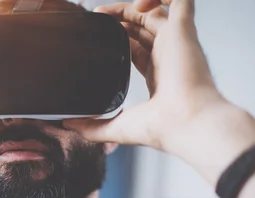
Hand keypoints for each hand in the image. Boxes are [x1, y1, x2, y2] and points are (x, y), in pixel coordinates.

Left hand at [65, 0, 254, 162]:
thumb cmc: (161, 129)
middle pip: (143, 27)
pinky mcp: (183, 31)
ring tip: (108, 11)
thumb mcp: (117, 127)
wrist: (185, 123)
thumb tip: (69, 125)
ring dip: (133, 5)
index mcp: (157, 76)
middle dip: (120, 18)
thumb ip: (92, 127)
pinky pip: (181, 0)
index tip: (98, 34)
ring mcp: (176, 42)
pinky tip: (140, 3)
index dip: (118, 37)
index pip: (136, 47)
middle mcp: (168, 56)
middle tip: (97, 17)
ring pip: (156, 11)